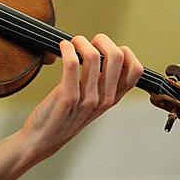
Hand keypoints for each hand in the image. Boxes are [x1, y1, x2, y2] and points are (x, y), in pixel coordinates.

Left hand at [20, 34, 143, 160]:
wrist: (43, 138)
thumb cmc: (64, 116)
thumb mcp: (91, 103)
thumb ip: (101, 84)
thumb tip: (101, 53)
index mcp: (113, 99)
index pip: (136, 70)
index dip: (124, 52)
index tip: (105, 49)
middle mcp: (104, 99)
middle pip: (117, 57)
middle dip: (102, 40)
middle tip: (86, 41)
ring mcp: (87, 99)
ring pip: (93, 57)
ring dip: (80, 42)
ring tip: (71, 43)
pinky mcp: (67, 96)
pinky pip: (72, 64)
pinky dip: (67, 49)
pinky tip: (62, 47)